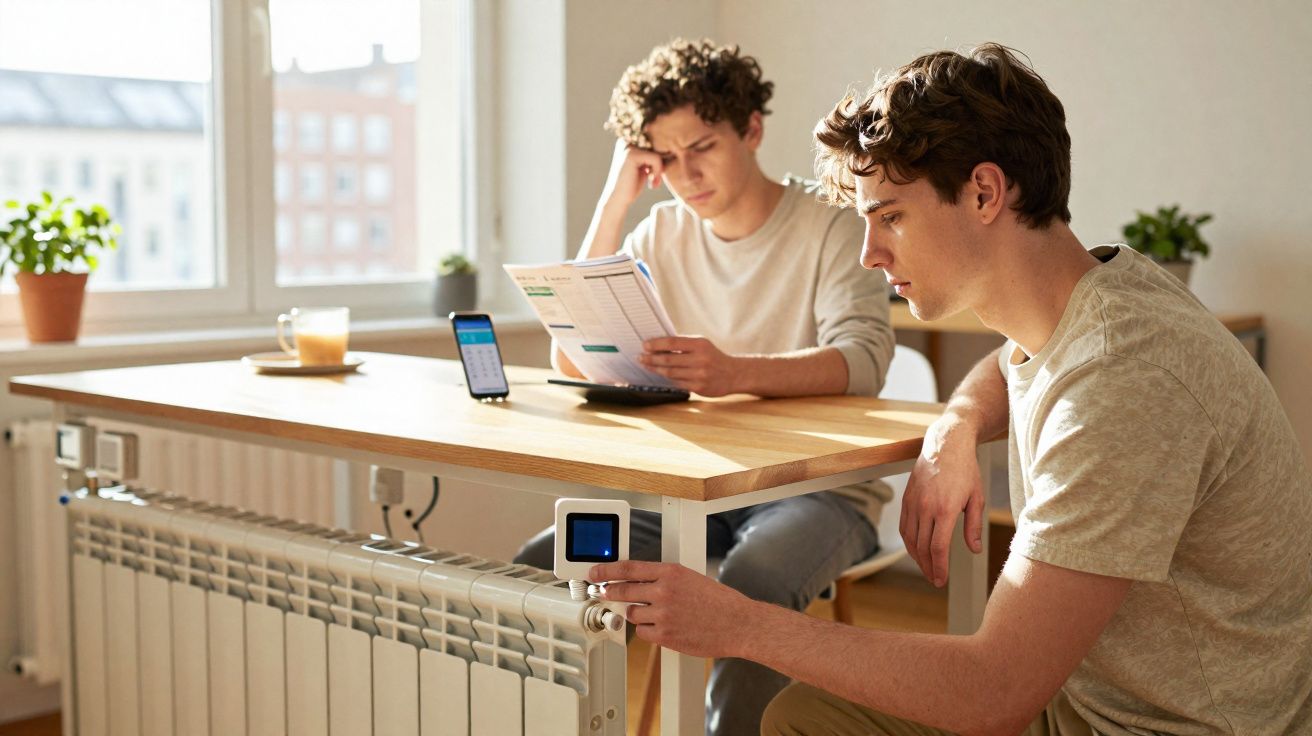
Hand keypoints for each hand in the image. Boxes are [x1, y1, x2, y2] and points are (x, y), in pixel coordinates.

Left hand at [590, 560, 754, 658]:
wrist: (738, 624)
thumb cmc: (719, 602)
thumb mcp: (690, 578)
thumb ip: (664, 579)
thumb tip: (638, 581)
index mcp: (671, 572)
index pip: (629, 568)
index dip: (607, 570)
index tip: (596, 571)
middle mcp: (664, 591)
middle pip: (623, 590)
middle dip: (609, 592)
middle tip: (603, 592)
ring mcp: (663, 614)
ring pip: (632, 613)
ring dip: (638, 613)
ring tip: (655, 613)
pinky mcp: (665, 635)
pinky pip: (643, 632)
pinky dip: (648, 631)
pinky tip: (663, 627)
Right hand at [600, 138, 665, 210]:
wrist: (618, 199)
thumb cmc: (631, 186)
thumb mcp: (643, 167)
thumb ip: (651, 156)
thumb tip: (669, 149)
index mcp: (628, 141)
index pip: (653, 144)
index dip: (658, 160)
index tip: (655, 174)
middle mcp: (626, 140)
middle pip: (656, 147)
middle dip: (659, 164)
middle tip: (655, 180)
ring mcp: (628, 146)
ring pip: (657, 153)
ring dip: (659, 170)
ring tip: (653, 182)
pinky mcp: (631, 155)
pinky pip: (655, 159)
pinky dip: (657, 172)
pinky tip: (651, 183)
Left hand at [640, 335, 740, 396]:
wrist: (733, 374)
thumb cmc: (714, 357)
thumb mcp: (702, 345)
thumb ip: (684, 345)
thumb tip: (658, 345)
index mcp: (700, 345)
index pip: (673, 343)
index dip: (656, 344)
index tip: (645, 345)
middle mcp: (700, 359)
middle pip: (669, 359)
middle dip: (651, 358)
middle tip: (640, 357)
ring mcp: (699, 375)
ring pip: (670, 373)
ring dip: (655, 369)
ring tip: (646, 365)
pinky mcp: (699, 388)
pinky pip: (677, 383)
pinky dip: (667, 378)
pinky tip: (660, 374)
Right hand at [900, 417, 984, 586]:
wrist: (945, 444)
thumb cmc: (965, 470)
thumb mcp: (977, 498)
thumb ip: (973, 526)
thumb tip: (974, 550)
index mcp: (944, 509)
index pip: (938, 548)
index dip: (939, 567)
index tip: (941, 580)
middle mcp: (925, 507)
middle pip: (922, 547)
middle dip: (928, 567)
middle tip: (935, 580)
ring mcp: (913, 503)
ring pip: (910, 539)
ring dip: (917, 558)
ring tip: (926, 569)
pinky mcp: (906, 498)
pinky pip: (904, 526)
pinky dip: (909, 542)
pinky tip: (916, 550)